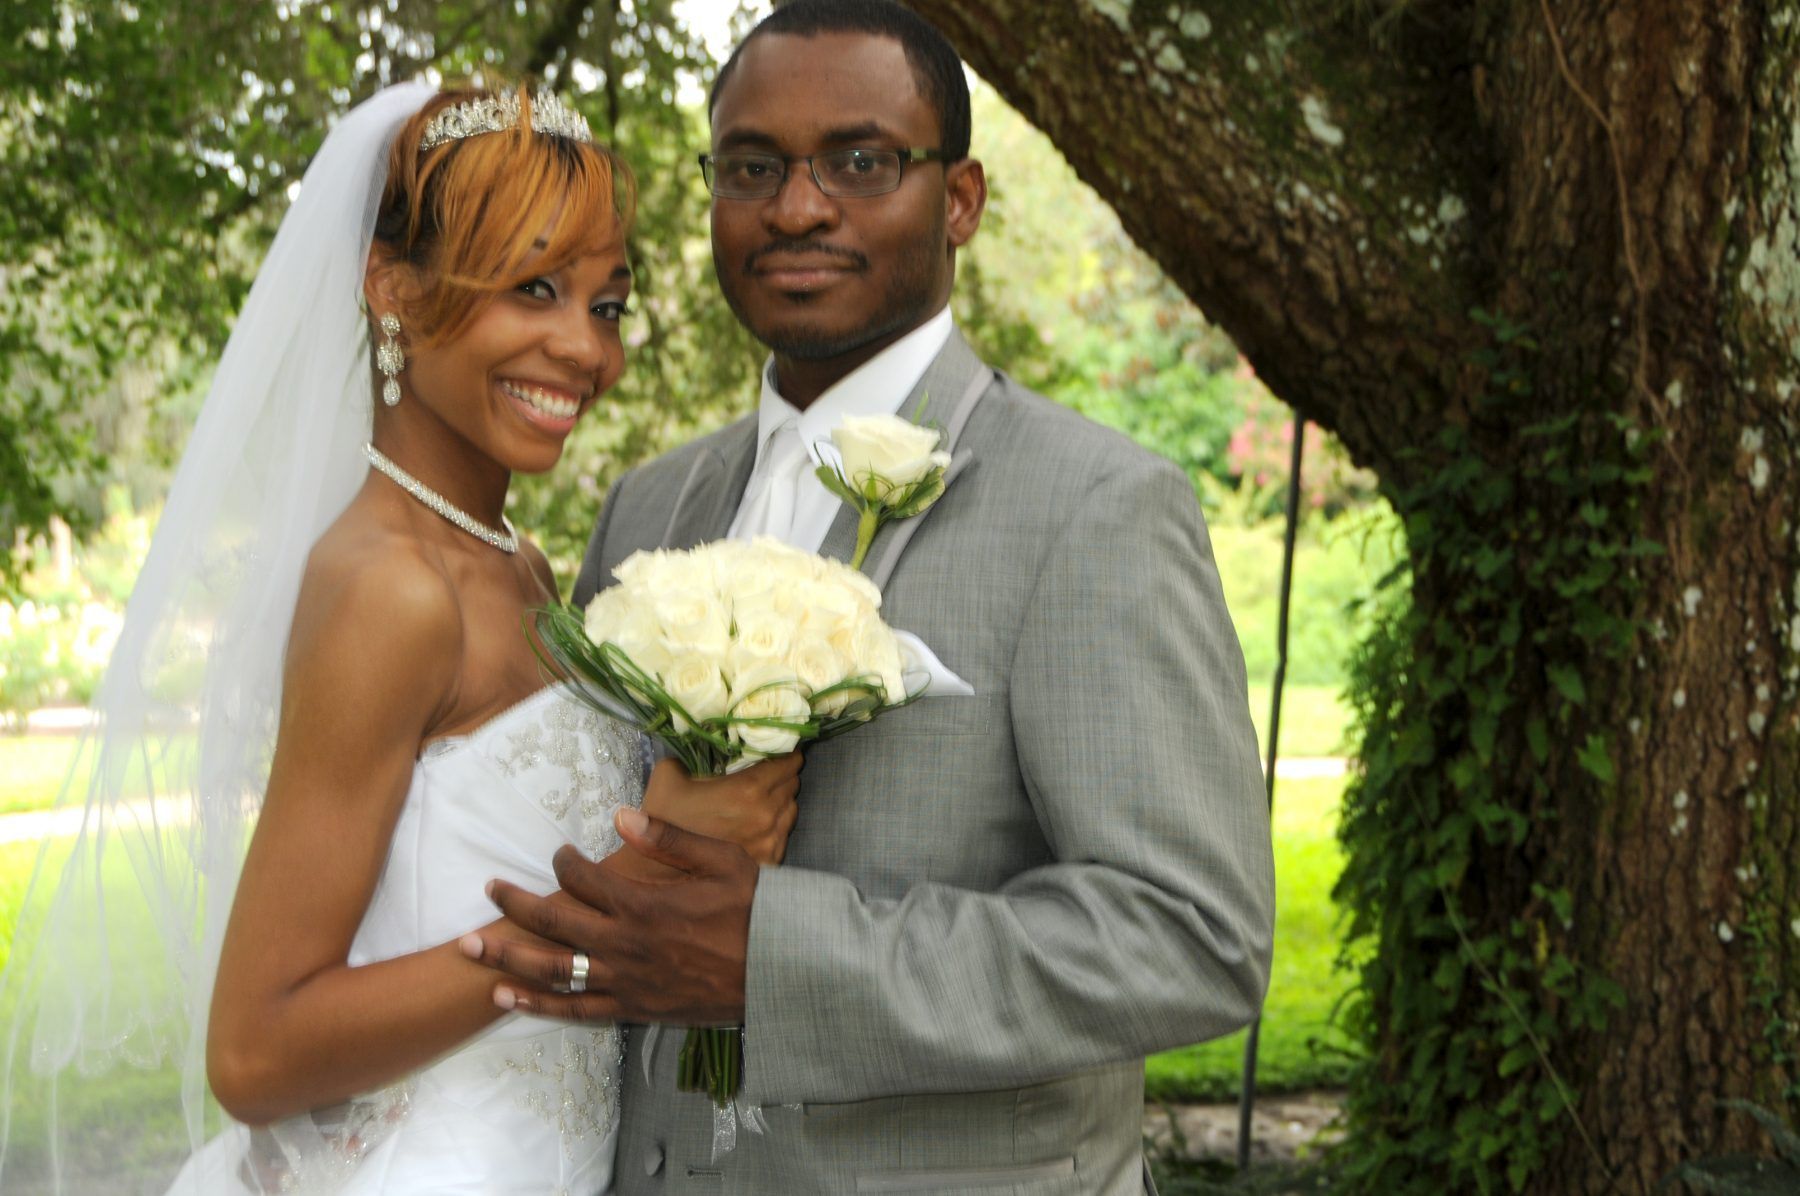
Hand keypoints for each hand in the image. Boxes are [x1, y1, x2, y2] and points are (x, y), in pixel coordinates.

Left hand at [465, 808, 757, 1023]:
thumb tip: (621, 813)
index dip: (564, 863)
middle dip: (514, 904)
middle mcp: (626, 945)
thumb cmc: (759, 913)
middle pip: (553, 924)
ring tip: (469, 948)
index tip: (560, 854)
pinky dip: (538, 1005)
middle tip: (488, 888)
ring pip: (552, 971)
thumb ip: (669, 839)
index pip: (584, 880)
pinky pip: (575, 1011)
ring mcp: (626, 982)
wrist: (784, 975)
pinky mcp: (633, 1009)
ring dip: (507, 958)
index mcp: (645, 904)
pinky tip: (507, 996)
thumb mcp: (724, 861)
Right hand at [641, 752, 800, 865]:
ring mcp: (770, 840)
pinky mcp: (769, 860)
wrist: (658, 868)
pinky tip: (757, 824)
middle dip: (782, 775)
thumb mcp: (669, 774)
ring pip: (791, 809)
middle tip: (767, 772)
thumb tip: (706, 744)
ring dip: (781, 800)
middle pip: (792, 784)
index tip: (780, 750)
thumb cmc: (664, 818)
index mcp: (748, 789)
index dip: (786, 754)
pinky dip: (776, 825)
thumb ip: (692, 753)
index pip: (788, 763)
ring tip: (763, 799)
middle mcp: (766, 814)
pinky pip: (784, 834)